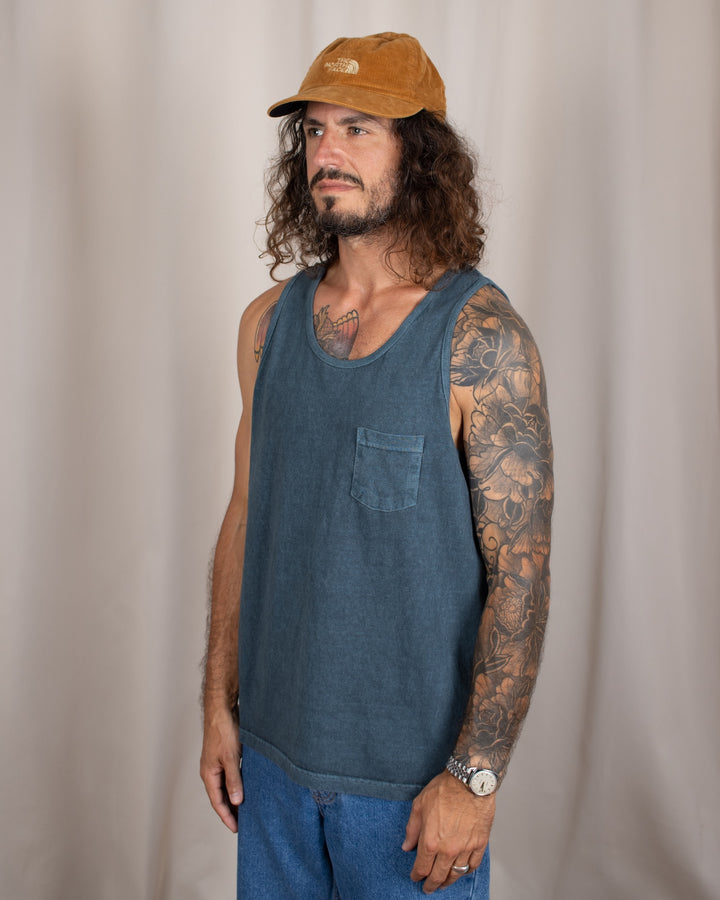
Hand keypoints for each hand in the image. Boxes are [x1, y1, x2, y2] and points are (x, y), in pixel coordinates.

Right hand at [200, 707, 242, 831]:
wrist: (222, 708)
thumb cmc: (223, 730)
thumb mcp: (231, 757)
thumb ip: (233, 780)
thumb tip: (236, 801)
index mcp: (209, 774)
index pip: (217, 802)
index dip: (227, 816)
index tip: (237, 829)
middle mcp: (211, 771)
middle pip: (220, 797)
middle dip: (231, 811)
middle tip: (244, 823)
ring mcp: (217, 763)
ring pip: (226, 787)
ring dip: (235, 798)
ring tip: (246, 809)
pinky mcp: (225, 756)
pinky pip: (231, 776)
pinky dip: (237, 785)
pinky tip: (247, 788)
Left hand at [402, 770, 494, 893]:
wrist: (469, 782)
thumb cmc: (444, 790)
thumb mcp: (419, 805)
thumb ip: (412, 829)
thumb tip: (407, 846)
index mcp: (430, 841)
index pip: (422, 867)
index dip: (417, 875)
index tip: (416, 877)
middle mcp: (448, 850)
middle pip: (438, 876)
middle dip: (431, 884)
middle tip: (428, 888)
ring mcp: (465, 848)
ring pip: (456, 874)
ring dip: (448, 881)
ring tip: (444, 883)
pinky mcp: (480, 844)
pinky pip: (473, 865)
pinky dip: (467, 870)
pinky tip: (462, 870)